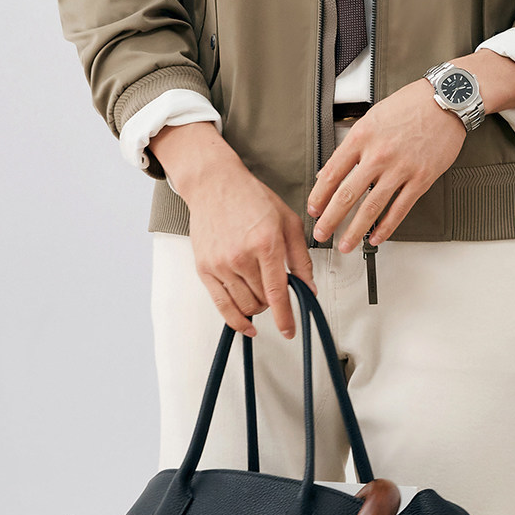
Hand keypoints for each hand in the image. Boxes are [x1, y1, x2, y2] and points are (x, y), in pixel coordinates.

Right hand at [153, 122, 312, 337]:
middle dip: (274, 302)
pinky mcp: (205, 269)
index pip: (277, 292)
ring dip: (257, 307)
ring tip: (260, 292)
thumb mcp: (288, 222)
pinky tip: (245, 324)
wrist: (215, 184)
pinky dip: (235, 319)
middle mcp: (240, 256)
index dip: (285, 317)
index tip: (289, 330)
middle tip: (276, 288)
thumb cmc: (251, 198)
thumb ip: (301, 258)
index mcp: (265, 243)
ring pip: (244, 306)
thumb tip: (309, 287)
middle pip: (262, 301)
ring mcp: (220, 264)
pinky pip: (221, 305)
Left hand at [306, 51, 514, 252]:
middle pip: (347, 194)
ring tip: (346, 244)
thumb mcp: (371, 118)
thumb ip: (350, 146)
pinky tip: (376, 237)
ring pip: (372, 207)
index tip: (313, 209)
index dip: (319, 196)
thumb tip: (329, 172)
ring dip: (355, 230)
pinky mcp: (421, 179)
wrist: (445, 100)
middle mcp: (378, 154)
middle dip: (330, 219)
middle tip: (321, 234)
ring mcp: (400, 168)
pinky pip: (400, 209)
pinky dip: (386, 227)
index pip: (332, 173)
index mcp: (362, 137)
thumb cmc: (410, 106)